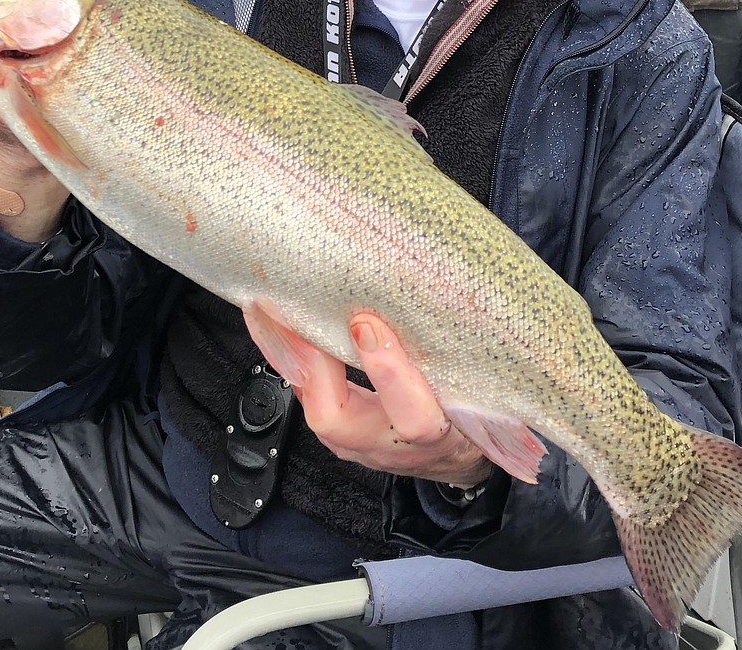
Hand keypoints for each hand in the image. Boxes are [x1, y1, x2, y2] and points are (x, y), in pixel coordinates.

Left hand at [243, 304, 490, 486]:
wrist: (452, 456)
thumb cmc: (469, 410)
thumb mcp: (475, 383)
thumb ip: (455, 350)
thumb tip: (439, 284)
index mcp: (439, 433)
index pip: (414, 419)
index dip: (389, 373)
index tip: (368, 325)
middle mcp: (390, 445)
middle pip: (338, 421)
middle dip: (312, 365)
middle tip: (292, 312)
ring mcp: (357, 442)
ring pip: (314, 408)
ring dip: (289, 356)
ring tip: (266, 310)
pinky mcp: (338, 430)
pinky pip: (307, 395)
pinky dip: (289, 357)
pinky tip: (271, 323)